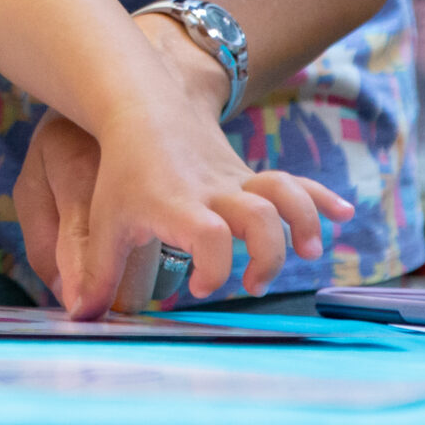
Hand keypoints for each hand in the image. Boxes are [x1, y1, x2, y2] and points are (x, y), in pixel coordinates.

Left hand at [17, 101, 352, 316]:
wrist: (143, 107)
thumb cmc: (123, 173)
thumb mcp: (104, 221)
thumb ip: (97, 271)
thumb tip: (80, 316)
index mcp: (179, 205)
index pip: (209, 236)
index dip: (214, 267)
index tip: (199, 286)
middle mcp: (213, 192)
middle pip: (258, 216)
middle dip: (267, 254)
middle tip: (252, 283)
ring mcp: (236, 181)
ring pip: (282, 191)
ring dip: (302, 221)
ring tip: (308, 251)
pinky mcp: (250, 177)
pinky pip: (295, 181)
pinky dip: (321, 197)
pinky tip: (344, 214)